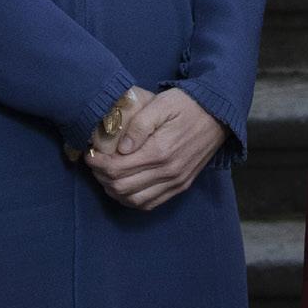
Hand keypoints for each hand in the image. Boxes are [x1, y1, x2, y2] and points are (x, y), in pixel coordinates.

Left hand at [87, 88, 224, 211]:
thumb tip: (121, 148)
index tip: (89, 154)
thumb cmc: (187, 105)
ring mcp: (176, 182)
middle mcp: (168, 172)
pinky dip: (132, 200)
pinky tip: (123, 189)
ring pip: (135, 200)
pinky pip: (151, 203)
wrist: (218, 114)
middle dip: (101, 177)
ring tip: (105, 176)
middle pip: (122, 187)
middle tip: (93, 164)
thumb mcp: (161, 104)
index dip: (98, 164)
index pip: (118, 168)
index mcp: (160, 151)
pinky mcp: (181, 185)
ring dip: (114, 191)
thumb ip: (139, 125)